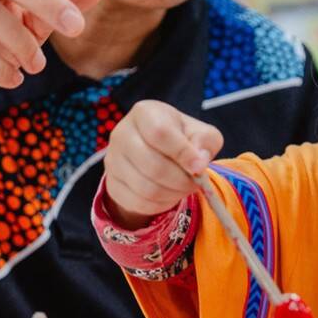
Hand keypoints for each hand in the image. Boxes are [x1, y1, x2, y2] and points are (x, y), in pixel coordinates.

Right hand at [103, 101, 223, 228]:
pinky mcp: (112, 184)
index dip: (183, 153)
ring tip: (183, 187)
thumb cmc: (180, 137)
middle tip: (195, 182)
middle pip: (153, 165)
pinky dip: (160, 204)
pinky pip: (139, 202)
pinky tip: (168, 194)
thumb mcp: (200, 132)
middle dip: (181, 180)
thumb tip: (198, 163)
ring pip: (146, 188)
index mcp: (145, 113)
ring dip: (173, 194)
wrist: (153, 151)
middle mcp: (122, 133)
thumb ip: (205, 142)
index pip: (160, 133)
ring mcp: (112, 160)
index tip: (200, 167)